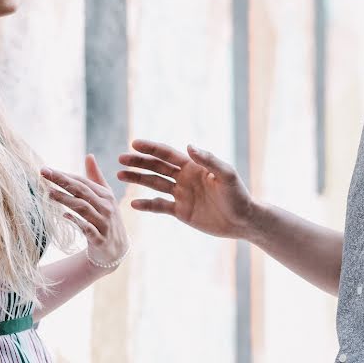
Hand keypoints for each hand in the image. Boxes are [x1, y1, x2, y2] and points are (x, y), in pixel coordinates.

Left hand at [41, 155, 128, 269]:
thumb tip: (89, 155)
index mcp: (106, 195)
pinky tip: (64, 216)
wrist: (116, 250)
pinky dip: (75, 221)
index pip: (83, 182)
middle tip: (43, 174)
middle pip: (82, 191)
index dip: (65, 175)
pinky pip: (87, 229)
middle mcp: (106, 207)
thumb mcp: (105, 196)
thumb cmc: (107, 218)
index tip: (46, 169)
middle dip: (62, 181)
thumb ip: (96, 177)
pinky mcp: (100, 239)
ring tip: (48, 193)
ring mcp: (104, 223)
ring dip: (65, 199)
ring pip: (83, 208)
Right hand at [118, 139, 255, 239]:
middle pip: (156, 167)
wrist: (243, 220)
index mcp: (193, 166)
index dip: (151, 148)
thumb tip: (189, 146)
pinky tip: (133, 204)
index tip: (134, 144)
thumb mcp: (226, 175)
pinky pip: (159, 206)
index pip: (167, 154)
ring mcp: (181, 194)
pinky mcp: (181, 211)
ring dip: (137, 179)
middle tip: (120, 159)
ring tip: (119, 175)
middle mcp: (184, 178)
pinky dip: (146, 205)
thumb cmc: (238, 195)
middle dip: (138, 162)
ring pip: (154, 184)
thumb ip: (208, 160)